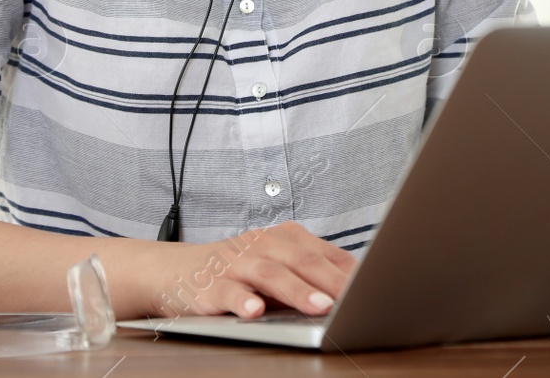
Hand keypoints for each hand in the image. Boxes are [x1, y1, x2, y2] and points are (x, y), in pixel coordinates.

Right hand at [126, 221, 357, 319]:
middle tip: (353, 298)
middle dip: (330, 280)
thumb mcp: (278, 267)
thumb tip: (357, 290)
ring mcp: (236, 263)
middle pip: (301, 259)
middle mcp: (262, 245)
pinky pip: (230, 291)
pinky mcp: (211, 284)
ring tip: (319, 308)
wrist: (176, 271)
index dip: (348, 272)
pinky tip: (256, 311)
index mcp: (283, 238)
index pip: (323, 253)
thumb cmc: (238, 272)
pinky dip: (243, 300)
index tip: (374, 288)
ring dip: (297, 291)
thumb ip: (311, 275)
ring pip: (270, 273)